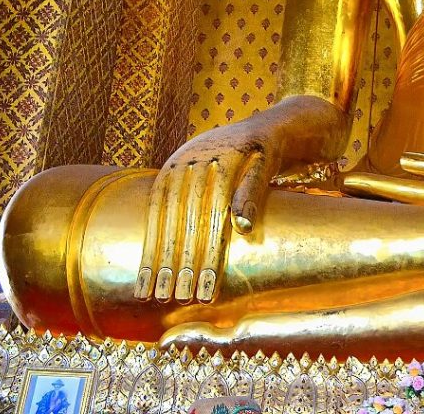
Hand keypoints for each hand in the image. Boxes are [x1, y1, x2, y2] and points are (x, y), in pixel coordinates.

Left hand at [135, 96, 343, 304]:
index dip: (153, 252)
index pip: (158, 213)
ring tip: (201, 287)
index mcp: (178, 162)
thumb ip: (186, 212)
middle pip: (183, 215)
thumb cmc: (237, 164)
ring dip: (207, 251)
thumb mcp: (209, 183)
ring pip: (212, 207)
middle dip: (177, 260)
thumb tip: (158, 260)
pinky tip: (241, 232)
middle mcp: (198, 153)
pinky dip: (245, 204)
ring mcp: (228, 148)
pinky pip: (249, 182)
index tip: (146, 290)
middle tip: (173, 296)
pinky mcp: (258, 147)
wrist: (277, 126)